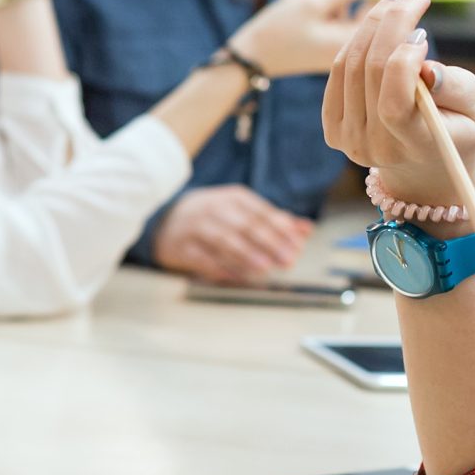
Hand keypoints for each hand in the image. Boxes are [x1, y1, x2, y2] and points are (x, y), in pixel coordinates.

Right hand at [152, 185, 316, 283]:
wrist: (167, 221)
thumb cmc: (215, 217)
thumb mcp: (243, 212)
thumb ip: (274, 220)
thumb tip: (306, 229)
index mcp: (234, 198)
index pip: (261, 212)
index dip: (281, 229)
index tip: (298, 246)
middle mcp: (215, 209)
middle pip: (245, 225)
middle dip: (269, 243)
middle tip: (288, 260)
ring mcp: (196, 228)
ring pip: (224, 240)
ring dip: (246, 254)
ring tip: (265, 267)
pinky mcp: (182, 248)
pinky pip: (203, 258)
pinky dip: (220, 268)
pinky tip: (236, 276)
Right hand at [229, 0, 377, 77]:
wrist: (250, 58)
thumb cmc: (278, 32)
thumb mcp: (312, 5)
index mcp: (349, 45)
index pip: (384, 16)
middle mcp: (348, 50)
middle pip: (378, 16)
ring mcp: (337, 47)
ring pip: (363, 17)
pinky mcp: (327, 44)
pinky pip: (347, 21)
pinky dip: (353, 3)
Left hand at [324, 0, 474, 214]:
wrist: (427, 163)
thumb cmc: (459, 128)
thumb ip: (456, 89)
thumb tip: (425, 66)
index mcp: (412, 147)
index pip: (394, 104)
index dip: (403, 63)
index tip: (425, 33)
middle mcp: (372, 147)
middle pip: (369, 73)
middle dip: (391, 22)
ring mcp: (347, 139)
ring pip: (349, 65)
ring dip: (373, 22)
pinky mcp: (333, 127)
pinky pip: (339, 71)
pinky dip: (358, 40)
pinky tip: (381, 21)